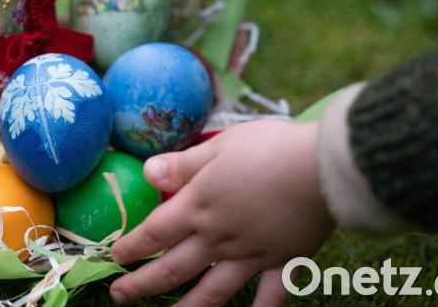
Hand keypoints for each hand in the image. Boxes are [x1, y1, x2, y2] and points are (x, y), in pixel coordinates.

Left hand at [109, 120, 334, 305]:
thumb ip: (182, 165)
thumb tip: (147, 173)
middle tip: (120, 296)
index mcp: (199, 207)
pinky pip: (269, 298)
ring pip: (212, 292)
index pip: (154, 233)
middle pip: (172, 268)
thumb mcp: (218, 146)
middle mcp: (218, 238)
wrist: (323, 167)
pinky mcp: (283, 263)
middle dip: (142, 285)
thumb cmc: (269, 149)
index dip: (131, 247)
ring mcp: (251, 255)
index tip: (114, 257)